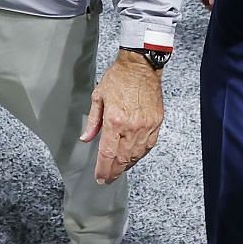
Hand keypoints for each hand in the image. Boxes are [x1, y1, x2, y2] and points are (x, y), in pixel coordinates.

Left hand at [82, 53, 164, 183]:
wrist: (141, 65)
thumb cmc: (119, 77)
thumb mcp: (99, 97)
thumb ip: (93, 121)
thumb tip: (86, 138)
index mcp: (114, 121)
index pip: (107, 154)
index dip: (103, 169)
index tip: (100, 177)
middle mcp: (131, 127)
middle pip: (122, 159)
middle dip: (114, 171)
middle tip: (108, 177)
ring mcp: (146, 126)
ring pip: (136, 155)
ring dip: (127, 165)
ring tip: (119, 168)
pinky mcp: (156, 123)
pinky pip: (148, 146)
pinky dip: (140, 154)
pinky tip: (134, 156)